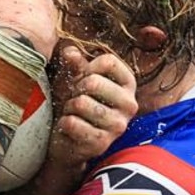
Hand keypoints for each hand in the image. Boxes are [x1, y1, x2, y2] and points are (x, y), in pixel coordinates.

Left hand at [47, 46, 136, 166]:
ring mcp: (118, 126)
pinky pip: (72, 123)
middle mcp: (130, 104)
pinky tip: (69, 128)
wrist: (70, 142)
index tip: (81, 78)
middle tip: (75, 99)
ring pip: (81, 103)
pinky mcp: (101, 143)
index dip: (86, 67)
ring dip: (69, 107)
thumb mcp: (78, 80)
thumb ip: (76, 64)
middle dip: (75, 89)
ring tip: (73, 113)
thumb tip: (70, 51)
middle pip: (93, 82)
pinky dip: (64, 123)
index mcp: (128, 84)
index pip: (108, 61)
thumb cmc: (78, 106)